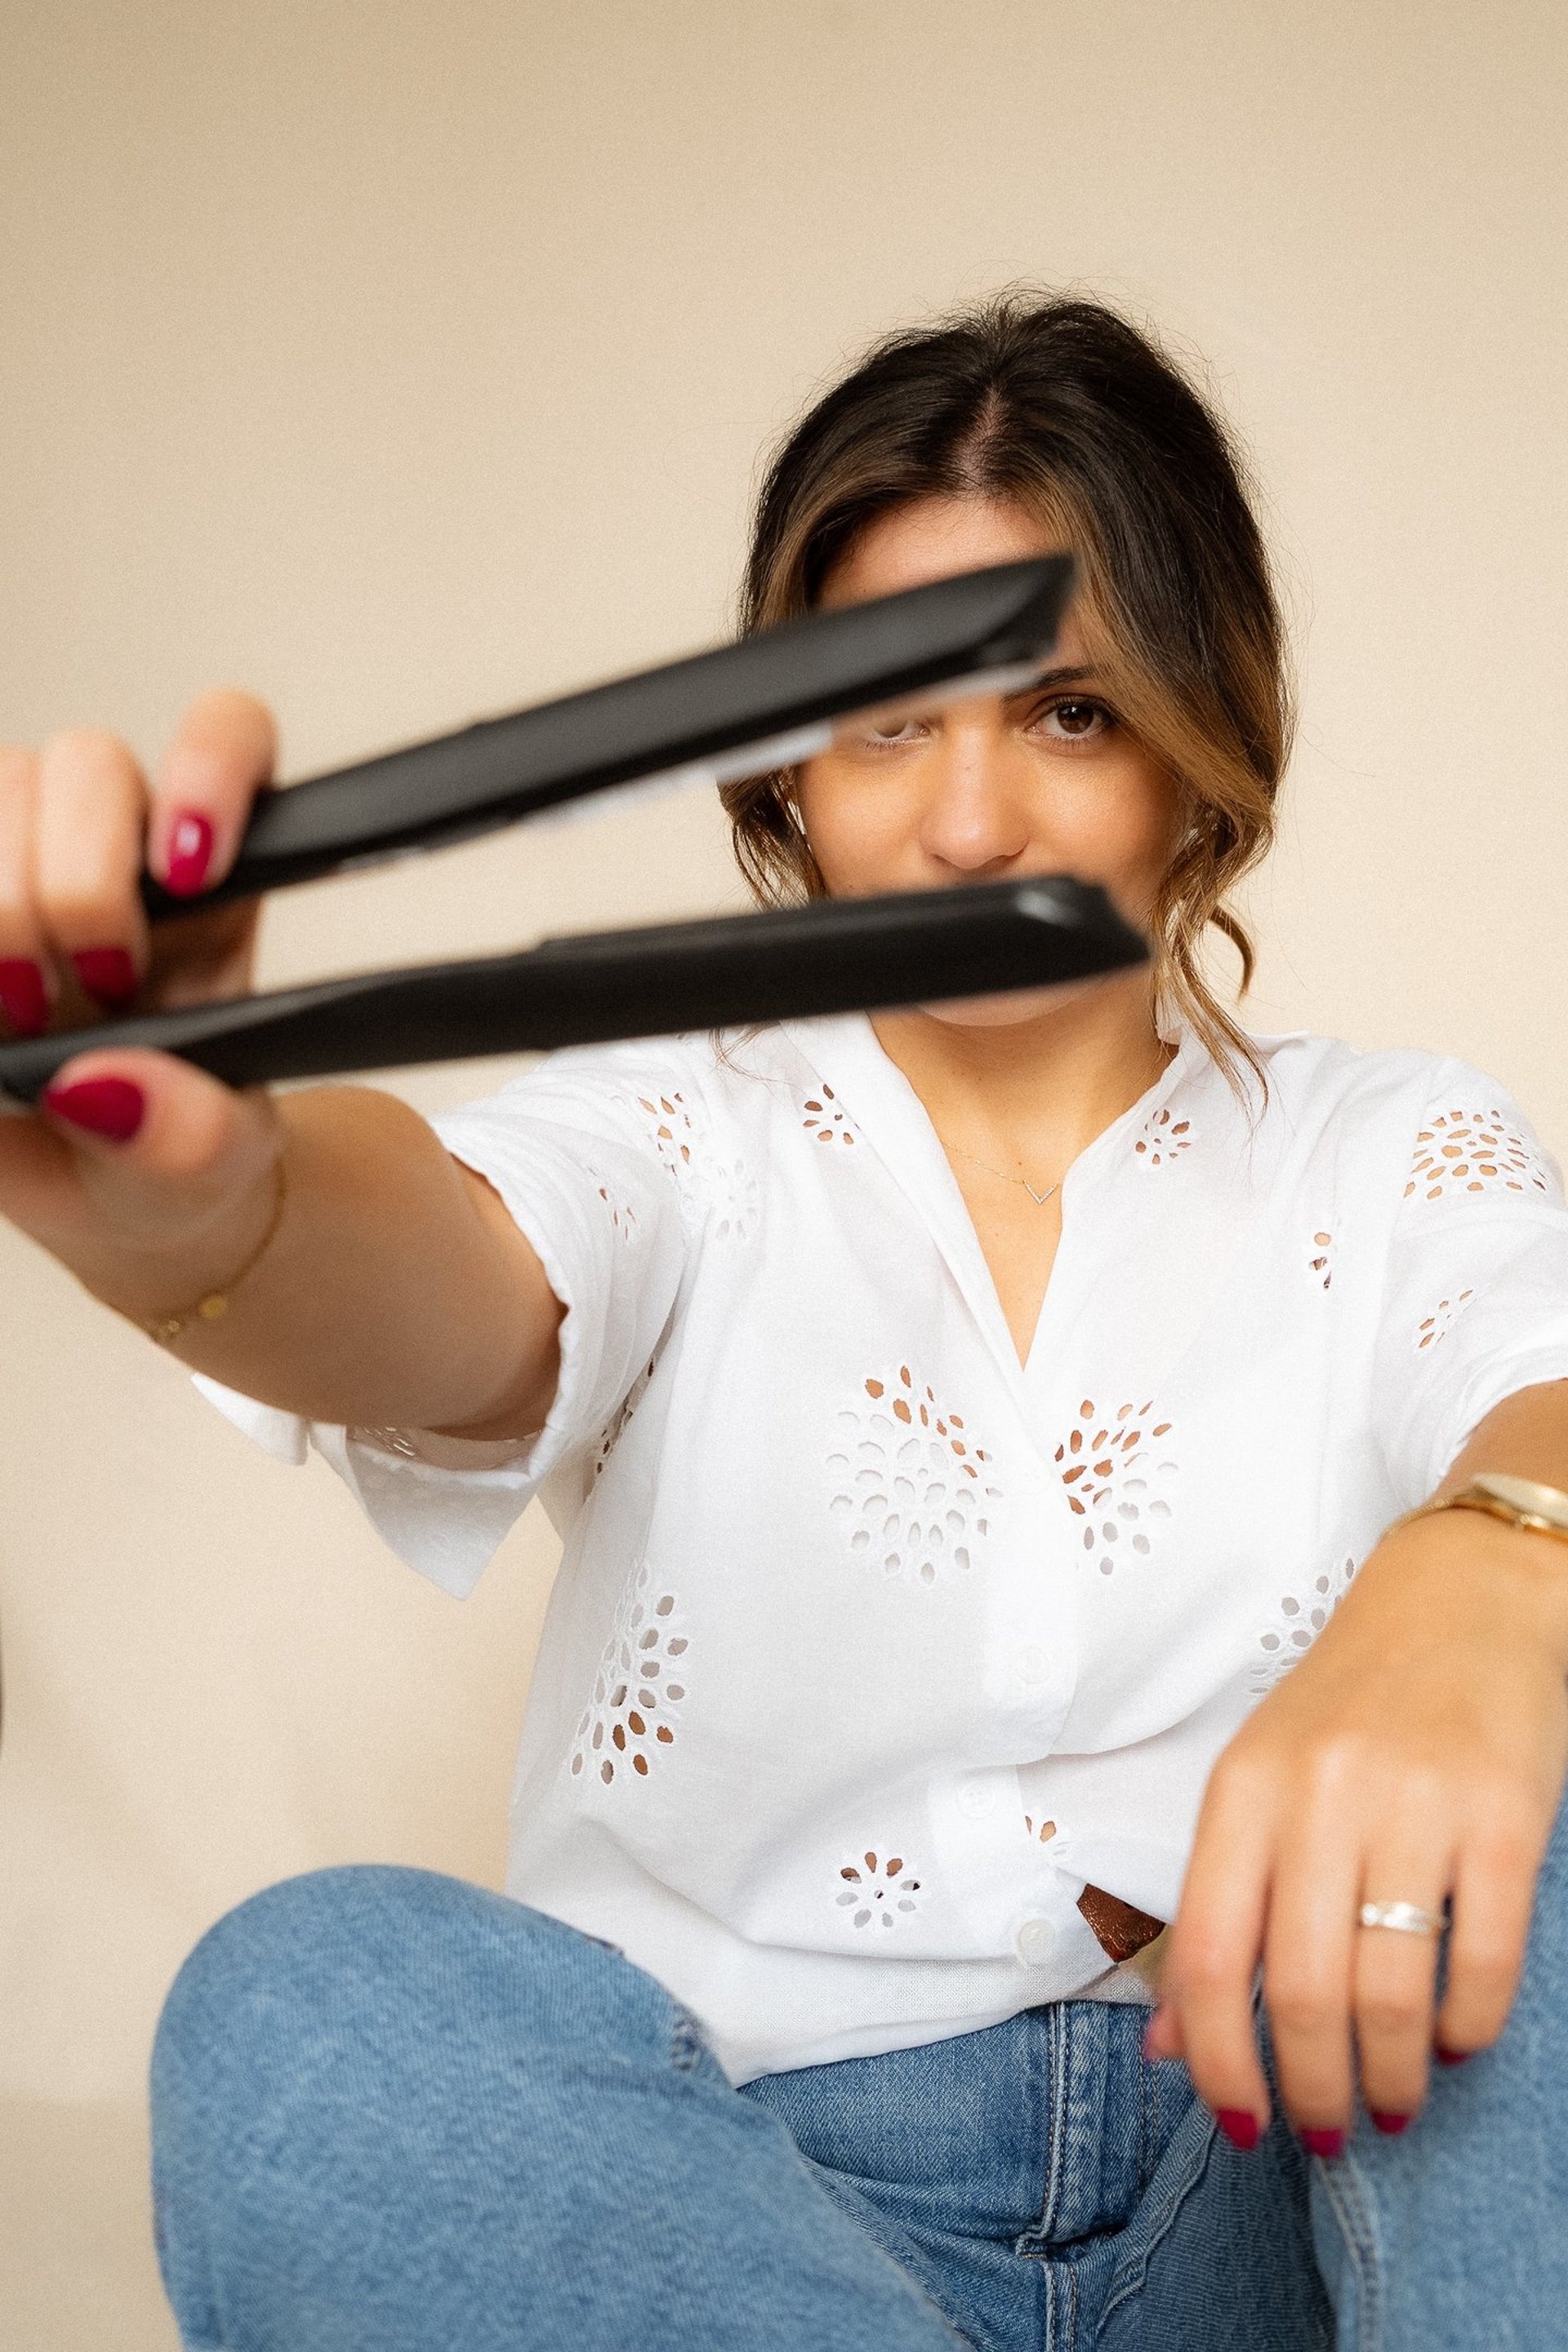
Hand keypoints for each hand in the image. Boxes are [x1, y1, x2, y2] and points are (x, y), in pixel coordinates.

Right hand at [0, 692, 287, 1316]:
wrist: (107, 1189)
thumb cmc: (172, 1151)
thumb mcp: (208, 1171)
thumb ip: (188, 1137)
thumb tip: (109, 1087)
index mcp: (213, 884)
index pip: (226, 739)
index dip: (208, 767)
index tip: (190, 868)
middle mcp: (116, 845)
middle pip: (86, 763)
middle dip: (75, 880)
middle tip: (91, 984)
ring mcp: (21, 855)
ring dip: (1, 894)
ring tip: (18, 1005)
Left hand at [1145, 1510, 1567, 2149]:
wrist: (1462, 1598)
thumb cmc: (1349, 1707)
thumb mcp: (1259, 1784)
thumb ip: (1217, 1907)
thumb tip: (1170, 2045)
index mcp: (1243, 1789)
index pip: (1207, 1955)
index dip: (1218, 2060)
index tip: (1241, 2124)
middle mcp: (1320, 1794)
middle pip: (1301, 1990)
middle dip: (1314, 2090)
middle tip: (1330, 2131)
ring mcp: (1416, 1803)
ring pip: (1391, 1990)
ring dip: (1393, 2075)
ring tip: (1396, 2102)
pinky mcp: (1506, 1814)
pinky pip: (1485, 1959)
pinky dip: (1470, 2028)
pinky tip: (1459, 2045)